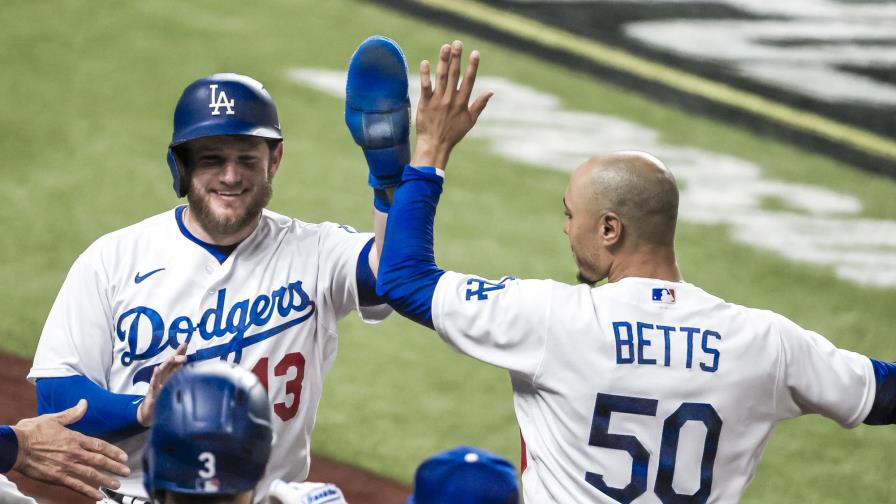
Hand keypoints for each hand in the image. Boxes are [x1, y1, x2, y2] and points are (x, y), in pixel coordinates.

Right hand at [11, 399, 129, 499]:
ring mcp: (67, 466)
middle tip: (126, 472)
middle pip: (100, 461)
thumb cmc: (33, 431)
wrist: (15, 446)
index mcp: (75, 438)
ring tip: (117, 485)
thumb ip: (72, 413)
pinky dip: (89, 491)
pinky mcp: (57, 477)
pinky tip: (98, 496)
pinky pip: (76, 485)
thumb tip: (84, 403)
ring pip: (91, 475)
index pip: (100, 445)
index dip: (114, 452)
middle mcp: (74, 453)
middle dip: (115, 467)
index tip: (124, 457)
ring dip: (106, 480)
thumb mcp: (54, 418)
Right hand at [137, 343, 187, 426]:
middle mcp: (162, 378)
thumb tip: (192, 371)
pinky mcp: (152, 393)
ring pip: (162, 372)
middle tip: (184, 352)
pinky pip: (153, 384)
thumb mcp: (171, 388)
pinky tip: (157, 369)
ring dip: (167, 364)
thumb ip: (179, 378)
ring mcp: (156, 385)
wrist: (147, 413)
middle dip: (176, 357)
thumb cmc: (161, 398)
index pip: (175, 362)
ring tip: (173, 357)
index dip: (179, 353)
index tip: (185, 343)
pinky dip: (155, 376)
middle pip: (169, 364)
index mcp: (168, 377)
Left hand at [412, 40, 492, 170]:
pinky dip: (425, 75)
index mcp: (462, 102)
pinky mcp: (425, 103)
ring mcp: (438, 101)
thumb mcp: (470, 120)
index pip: (469, 80)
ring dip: (443, 61)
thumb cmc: (453, 134)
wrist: (435, 145)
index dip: (472, 66)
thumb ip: (480, 105)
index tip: (475, 53)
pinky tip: (425, 62)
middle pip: (455, 74)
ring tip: (445, 47)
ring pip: (441, 77)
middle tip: (458, 43)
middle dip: (457, 58)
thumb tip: (491, 91)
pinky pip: (425, 86)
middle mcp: (450, 99)